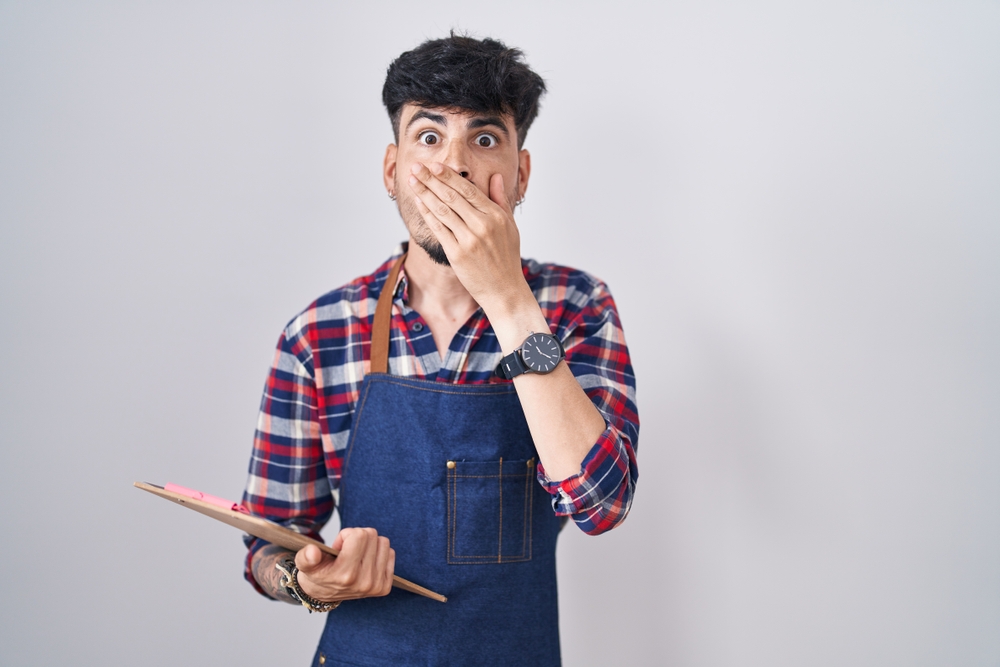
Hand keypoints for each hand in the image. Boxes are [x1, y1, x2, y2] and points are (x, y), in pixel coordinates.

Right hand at [295, 527, 394, 602]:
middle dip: (357, 537)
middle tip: (346, 551)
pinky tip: (365, 562)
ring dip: (369, 544)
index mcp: (345, 575)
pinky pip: (390, 553)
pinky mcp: (385, 587)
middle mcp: (364, 582)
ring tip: (355, 556)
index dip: (346, 535)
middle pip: (372, 535)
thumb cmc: (317, 574)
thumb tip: (312, 552)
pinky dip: (378, 553)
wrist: (323, 594)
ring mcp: (376, 585)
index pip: (359, 535)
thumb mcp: (304, 565)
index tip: (338, 547)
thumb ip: (305, 557)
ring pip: (383, 542)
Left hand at [407, 162, 530, 315]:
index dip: (449, 176)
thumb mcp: (510, 226)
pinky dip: (427, 214)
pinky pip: (439, 229)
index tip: (435, 165)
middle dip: (431, 179)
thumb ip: (501, 200)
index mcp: (496, 216)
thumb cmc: (507, 257)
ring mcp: (469, 240)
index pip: (468, 190)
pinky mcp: (457, 254)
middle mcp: (483, 225)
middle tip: (416, 167)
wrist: (504, 290)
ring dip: (424, 193)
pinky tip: (418, 202)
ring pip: (442, 210)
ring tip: (412, 180)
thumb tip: (496, 177)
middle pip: (452, 196)